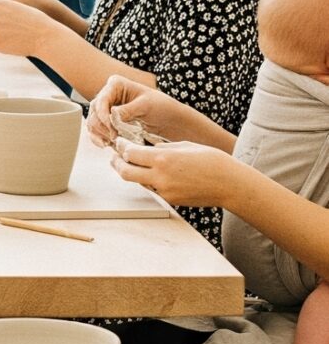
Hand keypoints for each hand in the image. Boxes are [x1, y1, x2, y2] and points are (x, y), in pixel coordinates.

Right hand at [87, 75, 181, 149]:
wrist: (170, 120)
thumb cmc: (161, 107)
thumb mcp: (146, 106)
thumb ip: (127, 110)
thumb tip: (111, 114)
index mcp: (116, 85)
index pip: (101, 100)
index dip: (103, 116)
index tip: (112, 128)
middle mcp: (109, 95)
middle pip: (94, 113)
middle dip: (102, 127)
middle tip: (114, 137)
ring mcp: (107, 109)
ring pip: (93, 123)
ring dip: (100, 134)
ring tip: (111, 143)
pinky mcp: (109, 122)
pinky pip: (97, 131)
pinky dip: (99, 139)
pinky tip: (107, 145)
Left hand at [111, 138, 233, 210]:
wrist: (229, 183)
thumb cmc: (212, 161)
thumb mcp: (184, 145)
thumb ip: (163, 147)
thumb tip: (149, 148)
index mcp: (163, 158)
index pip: (130, 153)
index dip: (121, 147)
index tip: (119, 143)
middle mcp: (160, 176)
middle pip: (125, 172)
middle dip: (116, 163)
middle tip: (114, 157)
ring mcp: (164, 191)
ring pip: (138, 182)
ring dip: (133, 173)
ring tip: (132, 164)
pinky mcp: (170, 200)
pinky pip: (153, 190)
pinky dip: (149, 181)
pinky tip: (153, 174)